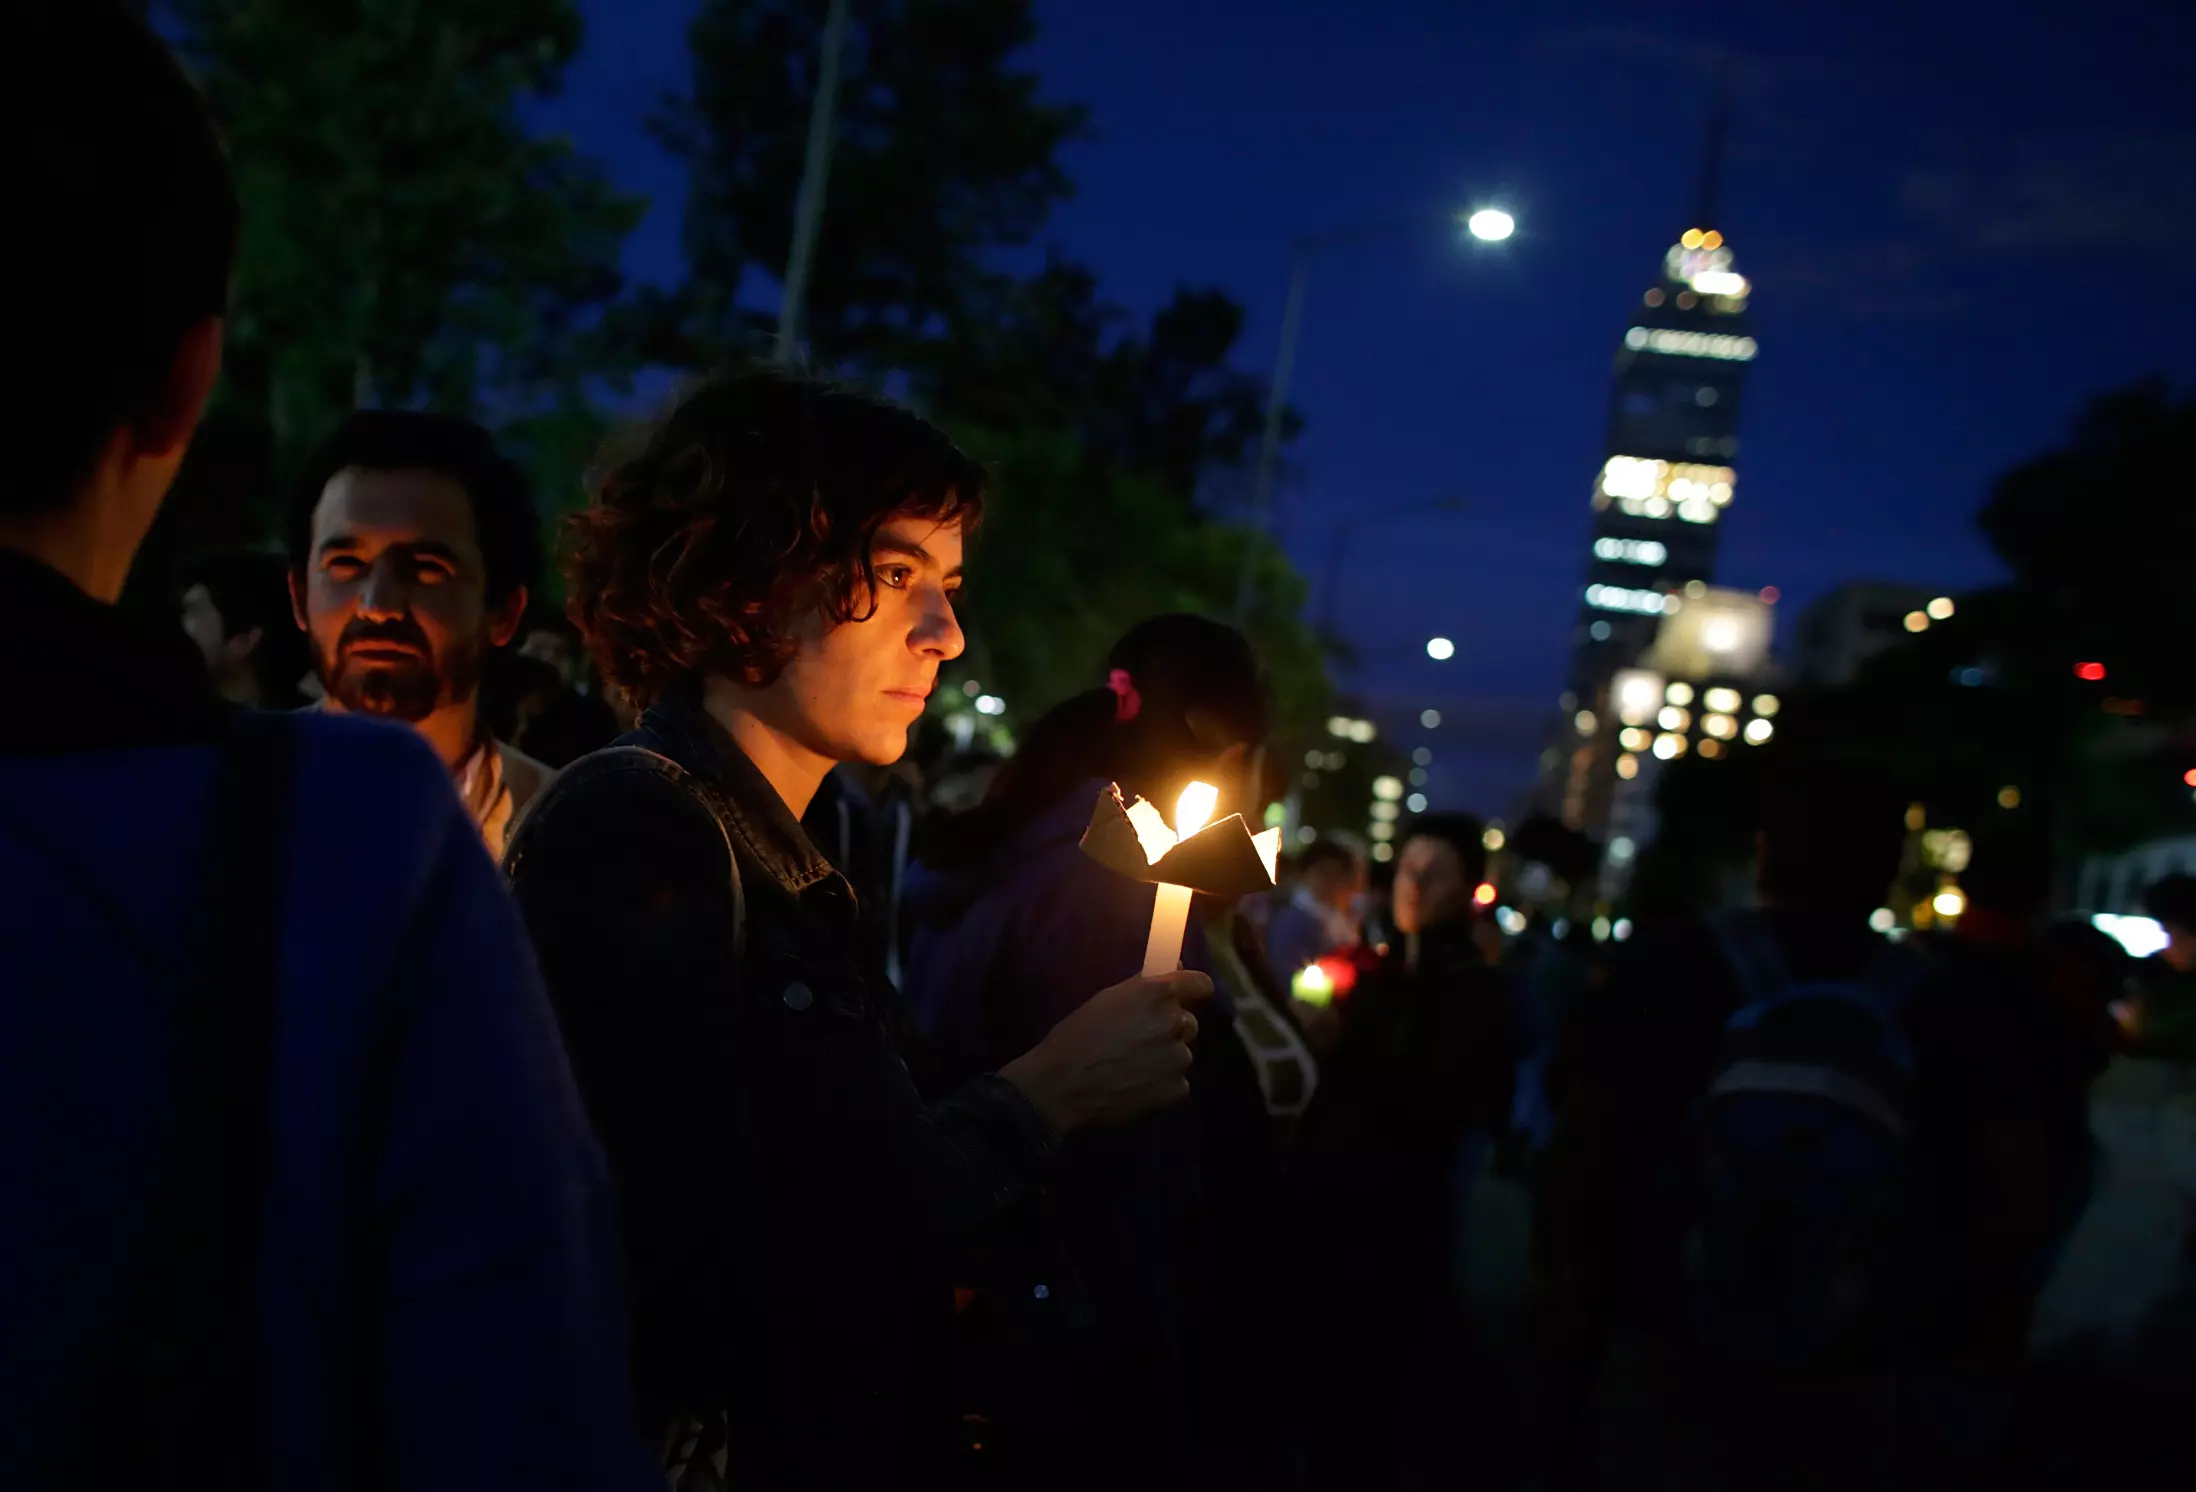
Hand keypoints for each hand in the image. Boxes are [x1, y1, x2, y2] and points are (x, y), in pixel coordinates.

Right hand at [1000, 970, 1213, 1132]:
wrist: (1062, 1085)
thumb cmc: (1077, 1036)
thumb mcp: (1107, 1000)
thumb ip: (1144, 986)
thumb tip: (1174, 968)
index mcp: (1158, 994)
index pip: (1201, 985)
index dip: (1193, 991)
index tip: (1185, 998)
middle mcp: (1175, 1023)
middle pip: (1188, 1023)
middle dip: (1170, 1030)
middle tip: (1140, 1041)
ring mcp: (1179, 1059)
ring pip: (1181, 1054)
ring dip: (1165, 1059)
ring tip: (1132, 1069)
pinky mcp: (1177, 1090)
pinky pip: (1177, 1083)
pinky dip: (1161, 1085)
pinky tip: (1135, 1088)